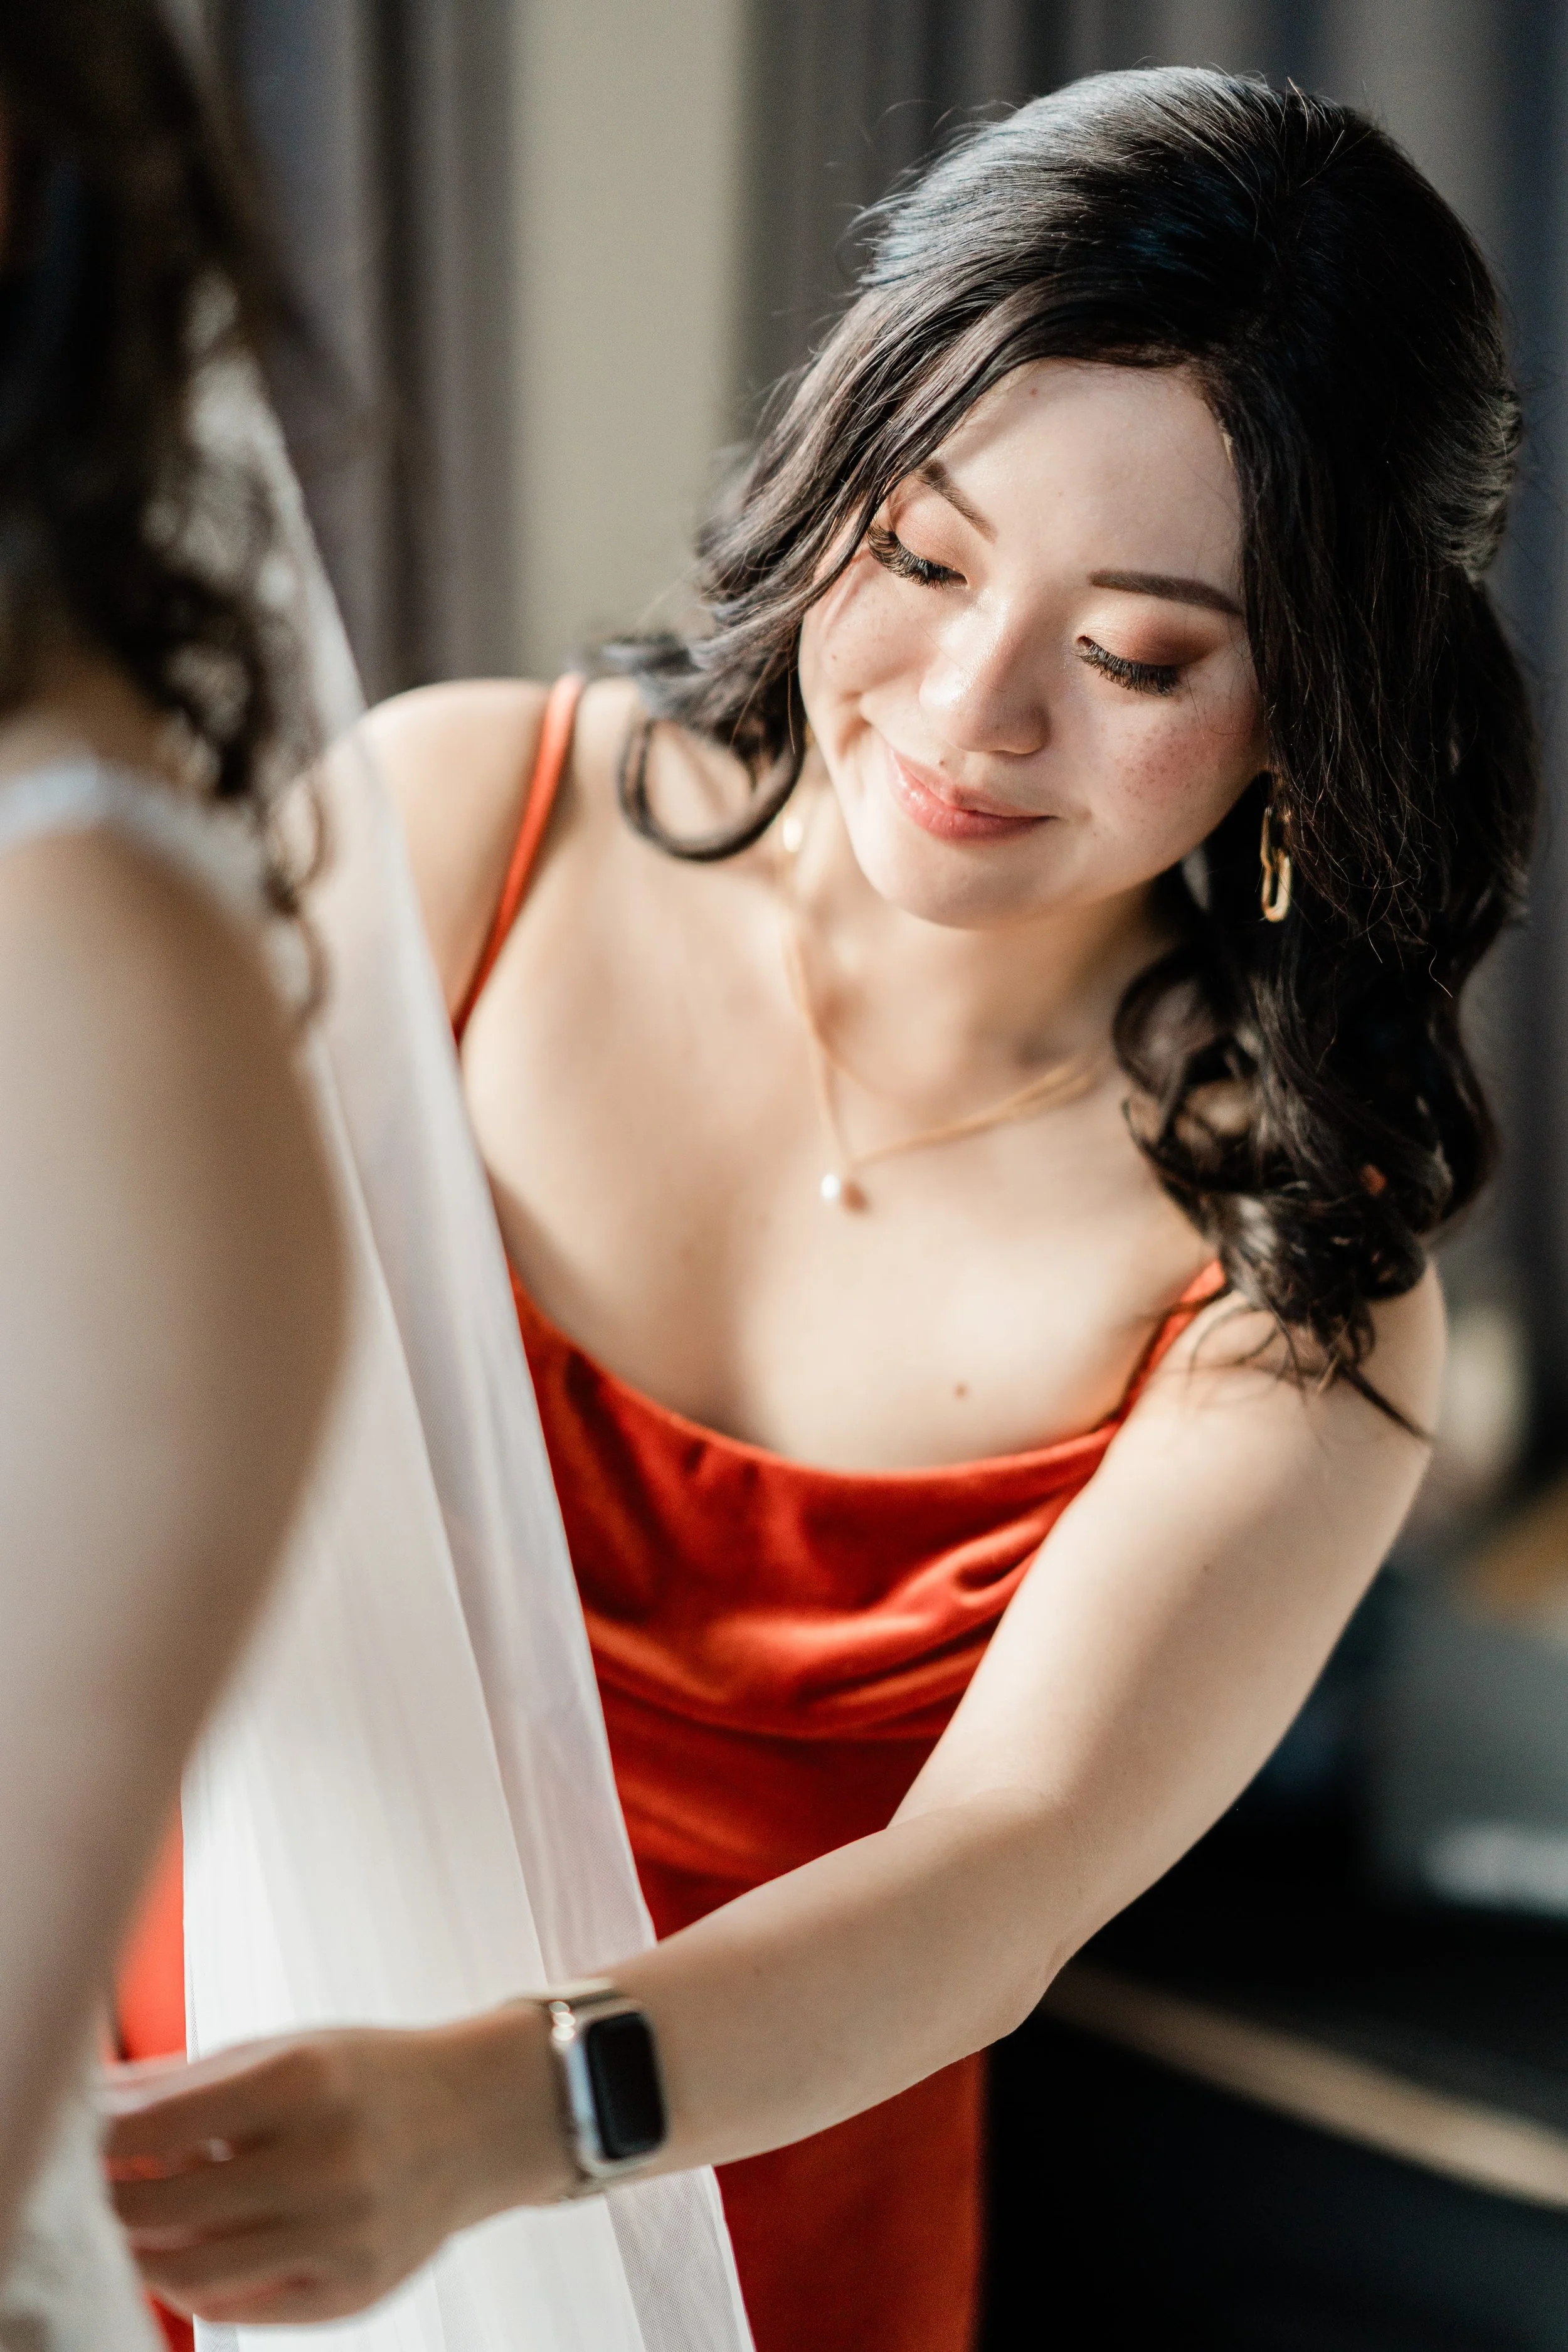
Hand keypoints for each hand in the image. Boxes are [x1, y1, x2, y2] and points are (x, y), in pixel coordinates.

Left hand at [103, 2007, 568, 2322]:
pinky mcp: (352, 2293)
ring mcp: (341, 2236)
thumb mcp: (287, 2050)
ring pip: (190, 2274)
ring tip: (141, 2224)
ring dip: (145, 2252)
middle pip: (163, 2211)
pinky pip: (239, 2307)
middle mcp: (326, 2161)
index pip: (159, 2128)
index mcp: (305, 2081)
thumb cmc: (370, 2078)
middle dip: (113, 2204)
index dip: (104, 2143)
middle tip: (100, 2191)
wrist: (480, 2119)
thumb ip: (189, 2082)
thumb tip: (97, 2108)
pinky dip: (199, 2283)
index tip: (85, 2143)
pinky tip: (196, 2248)